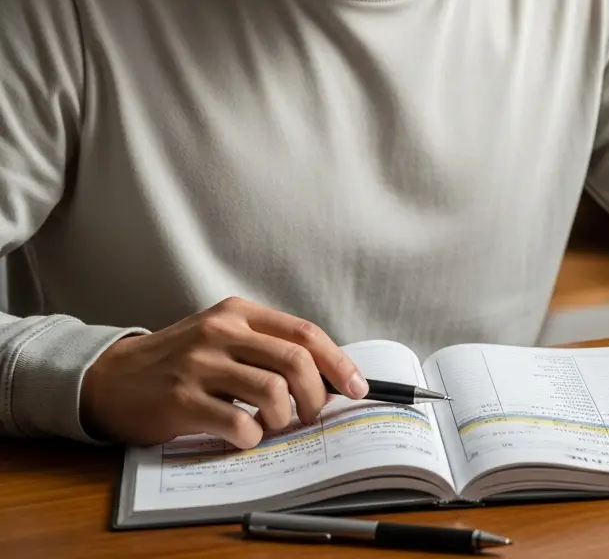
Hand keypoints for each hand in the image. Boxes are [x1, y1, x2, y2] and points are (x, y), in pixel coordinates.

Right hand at [80, 297, 367, 448]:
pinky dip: (252, 437)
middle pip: (296, 361)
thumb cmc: (178, 362)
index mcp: (237, 313)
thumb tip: (328, 378)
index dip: (338, 362)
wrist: (110, 378)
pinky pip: (238, 423)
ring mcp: (199, 364)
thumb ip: (267, 349)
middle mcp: (220, 331)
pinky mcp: (180, 399)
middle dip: (318, 395)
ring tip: (273, 424)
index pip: (304, 333)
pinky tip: (244, 436)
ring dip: (285, 418)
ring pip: (273, 392)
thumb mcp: (223, 338)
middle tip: (314, 415)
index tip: (356, 387)